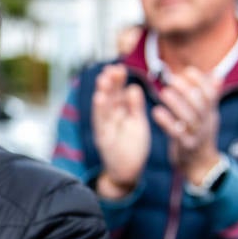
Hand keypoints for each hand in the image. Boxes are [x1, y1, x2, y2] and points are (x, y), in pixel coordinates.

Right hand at [91, 64, 148, 198]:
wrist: (127, 171)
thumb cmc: (132, 147)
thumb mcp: (137, 123)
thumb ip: (135, 107)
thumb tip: (133, 87)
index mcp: (120, 114)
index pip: (119, 94)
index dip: (118, 81)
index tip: (119, 67)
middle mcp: (110, 119)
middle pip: (110, 98)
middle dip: (110, 83)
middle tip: (111, 68)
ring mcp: (106, 128)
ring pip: (103, 107)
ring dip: (103, 93)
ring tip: (103, 79)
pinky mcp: (103, 138)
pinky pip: (101, 122)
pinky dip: (100, 109)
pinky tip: (100, 97)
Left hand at [152, 66, 221, 184]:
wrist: (201, 166)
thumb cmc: (199, 136)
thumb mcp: (207, 117)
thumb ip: (209, 97)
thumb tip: (216, 75)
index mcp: (210, 113)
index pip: (210, 94)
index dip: (200, 82)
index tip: (187, 71)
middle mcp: (206, 123)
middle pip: (200, 104)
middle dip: (186, 90)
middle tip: (171, 79)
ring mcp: (197, 135)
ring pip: (190, 118)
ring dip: (176, 104)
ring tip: (163, 93)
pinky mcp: (187, 147)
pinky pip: (178, 134)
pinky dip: (168, 122)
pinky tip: (156, 112)